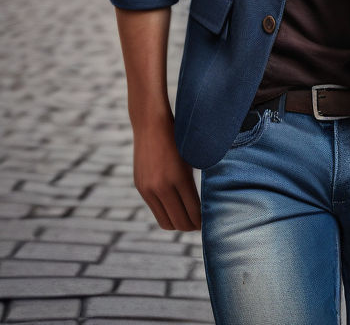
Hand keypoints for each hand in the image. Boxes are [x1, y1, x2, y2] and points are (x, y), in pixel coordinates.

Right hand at [132, 115, 201, 231]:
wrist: (151, 124)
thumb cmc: (178, 138)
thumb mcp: (192, 158)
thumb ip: (195, 182)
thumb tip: (205, 206)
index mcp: (179, 178)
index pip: (193, 212)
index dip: (202, 221)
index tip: (209, 222)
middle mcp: (162, 187)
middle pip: (179, 223)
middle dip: (191, 226)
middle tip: (200, 223)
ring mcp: (148, 189)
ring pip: (166, 222)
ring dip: (178, 224)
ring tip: (188, 219)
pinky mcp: (140, 187)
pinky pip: (155, 211)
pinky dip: (166, 214)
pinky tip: (175, 208)